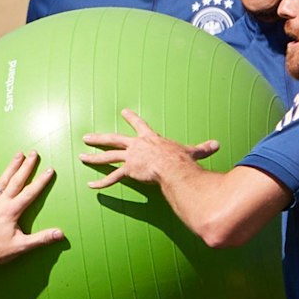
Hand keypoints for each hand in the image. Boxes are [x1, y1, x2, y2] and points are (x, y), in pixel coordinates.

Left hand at [0, 152, 64, 268]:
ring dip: (11, 167)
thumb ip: (42, 239)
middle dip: (27, 166)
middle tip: (34, 154)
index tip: (49, 170)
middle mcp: (1, 203)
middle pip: (17, 181)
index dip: (41, 181)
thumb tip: (60, 233)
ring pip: (3, 180)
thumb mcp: (22, 247)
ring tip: (19, 154)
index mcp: (12, 211)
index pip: (30, 193)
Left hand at [79, 109, 218, 190]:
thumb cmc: (182, 159)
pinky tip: (91, 185)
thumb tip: (218, 145)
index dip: (131, 118)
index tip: (124, 112)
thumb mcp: (192, 151)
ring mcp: (130, 157)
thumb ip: (202, 148)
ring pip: (108, 156)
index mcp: (150, 138)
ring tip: (81, 156)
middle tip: (86, 137)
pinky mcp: (129, 170)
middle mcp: (136, 145)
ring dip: (93, 156)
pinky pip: (112, 177)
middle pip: (113, 139)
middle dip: (99, 138)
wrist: (173, 166)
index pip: (139, 124)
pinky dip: (102, 182)